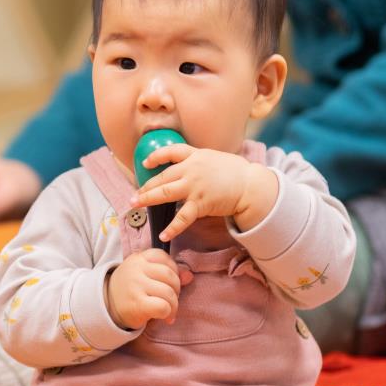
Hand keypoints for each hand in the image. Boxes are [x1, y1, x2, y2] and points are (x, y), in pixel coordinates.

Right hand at [105, 249, 187, 329]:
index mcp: (138, 258)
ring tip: (169, 312)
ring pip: (169, 293)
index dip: (172, 270)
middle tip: (171, 300)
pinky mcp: (137, 304)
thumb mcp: (145, 276)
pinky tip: (164, 317)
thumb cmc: (130, 290)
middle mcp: (136, 269)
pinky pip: (163, 306)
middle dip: (176, 290)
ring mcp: (135, 285)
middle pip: (170, 276)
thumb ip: (168, 273)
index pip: (163, 257)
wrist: (106, 307)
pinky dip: (168, 313)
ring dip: (174, 305)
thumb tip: (189, 276)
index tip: (167, 282)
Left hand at [132, 144, 278, 241]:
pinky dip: (172, 227)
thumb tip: (189, 165)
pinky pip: (182, 217)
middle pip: (162, 177)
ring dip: (147, 199)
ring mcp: (194, 187)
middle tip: (134, 195)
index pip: (171, 151)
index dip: (156, 157)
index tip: (146, 163)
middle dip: (145, 186)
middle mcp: (191, 169)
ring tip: (135, 205)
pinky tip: (162, 234)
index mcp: (196, 156)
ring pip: (165, 193)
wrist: (251, 186)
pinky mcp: (200, 203)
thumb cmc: (237, 172)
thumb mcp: (215, 158)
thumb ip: (199, 161)